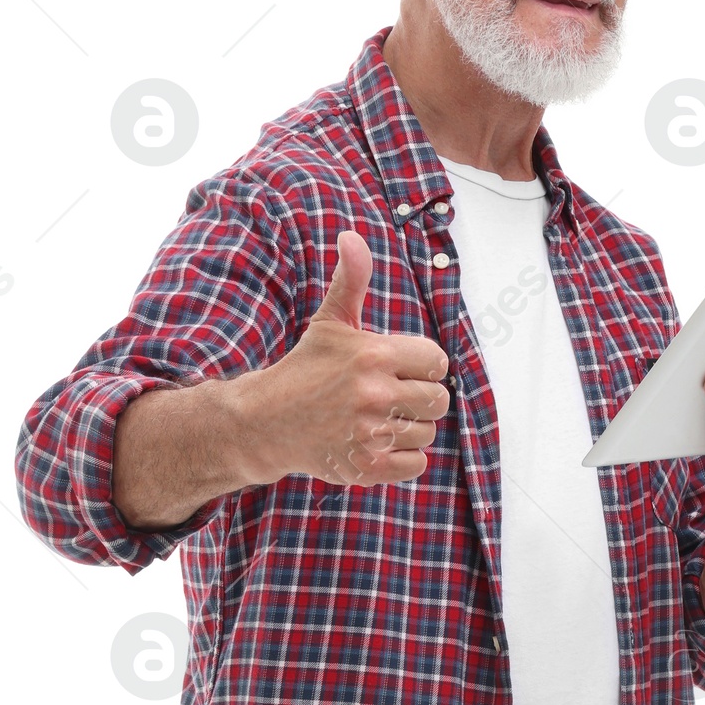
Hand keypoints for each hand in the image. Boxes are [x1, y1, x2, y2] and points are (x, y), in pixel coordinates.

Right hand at [238, 229, 450, 490]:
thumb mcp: (329, 322)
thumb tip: (351, 236)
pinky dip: (404, 458)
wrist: (265, 422)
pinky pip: (417, 465)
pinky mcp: (367, 467)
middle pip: (438, 400)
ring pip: (426, 433)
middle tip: (392, 396)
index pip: (436, 362)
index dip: (422, 365)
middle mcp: (375, 394)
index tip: (400, 368)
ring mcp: (371, 433)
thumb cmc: (305, 369)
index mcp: (373, 355)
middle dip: (420, 398)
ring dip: (409, 428)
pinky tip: (379, 443)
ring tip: (379, 420)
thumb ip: (351, 280)